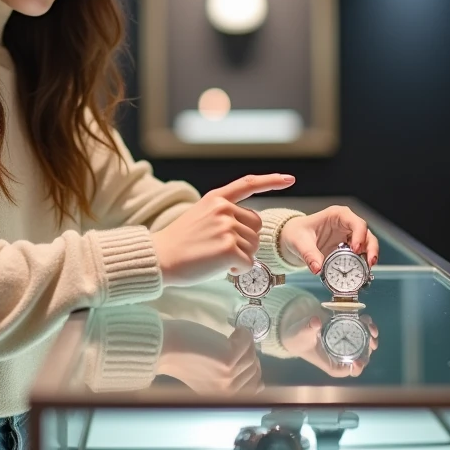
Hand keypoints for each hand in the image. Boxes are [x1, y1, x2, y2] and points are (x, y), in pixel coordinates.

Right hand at [153, 174, 293, 285]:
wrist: (160, 257)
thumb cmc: (179, 243)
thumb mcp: (200, 216)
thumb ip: (223, 214)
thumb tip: (249, 228)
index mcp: (216, 199)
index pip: (248, 184)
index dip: (271, 181)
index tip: (289, 179)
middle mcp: (224, 210)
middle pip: (256, 228)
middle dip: (245, 242)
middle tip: (220, 249)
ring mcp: (227, 228)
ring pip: (253, 247)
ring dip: (239, 257)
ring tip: (214, 257)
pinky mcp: (229, 248)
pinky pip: (248, 263)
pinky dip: (237, 270)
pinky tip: (218, 267)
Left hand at [157, 320, 262, 394]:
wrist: (164, 348)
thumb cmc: (182, 359)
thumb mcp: (207, 377)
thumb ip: (227, 380)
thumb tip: (257, 377)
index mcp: (223, 397)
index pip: (256, 387)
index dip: (252, 369)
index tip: (244, 356)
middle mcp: (228, 390)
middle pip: (255, 369)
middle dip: (248, 354)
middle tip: (236, 344)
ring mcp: (229, 375)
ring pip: (252, 356)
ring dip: (245, 343)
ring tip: (233, 336)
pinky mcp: (229, 359)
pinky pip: (248, 343)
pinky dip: (244, 333)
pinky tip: (235, 331)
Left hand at [279, 205, 379, 273]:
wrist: (292, 238)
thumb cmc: (297, 232)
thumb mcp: (300, 242)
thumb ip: (309, 254)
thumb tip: (317, 268)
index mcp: (337, 215)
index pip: (355, 222)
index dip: (360, 235)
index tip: (356, 249)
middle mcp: (346, 224)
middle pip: (366, 234)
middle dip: (371, 248)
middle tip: (369, 263)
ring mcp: (349, 236)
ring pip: (367, 244)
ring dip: (369, 257)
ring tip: (367, 270)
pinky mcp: (348, 248)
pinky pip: (360, 255)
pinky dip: (362, 263)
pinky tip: (360, 272)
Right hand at [280, 299, 378, 377]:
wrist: (297, 329)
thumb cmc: (299, 338)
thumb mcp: (301, 335)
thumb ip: (308, 329)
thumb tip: (316, 321)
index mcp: (334, 363)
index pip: (349, 371)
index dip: (356, 368)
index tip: (358, 361)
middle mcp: (343, 355)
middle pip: (362, 357)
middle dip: (369, 349)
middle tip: (371, 339)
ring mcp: (347, 343)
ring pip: (365, 344)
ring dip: (371, 336)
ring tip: (369, 327)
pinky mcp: (347, 331)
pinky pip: (361, 330)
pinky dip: (366, 325)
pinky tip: (364, 318)